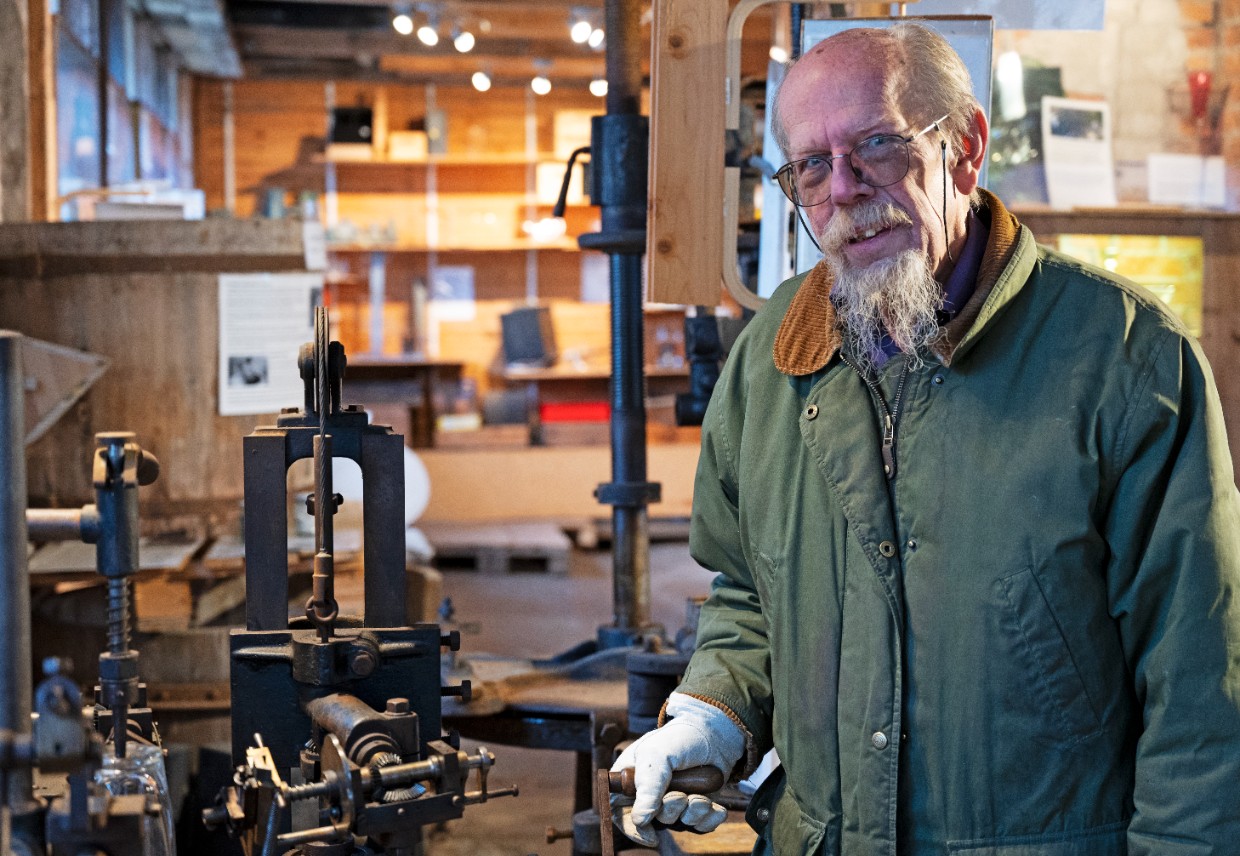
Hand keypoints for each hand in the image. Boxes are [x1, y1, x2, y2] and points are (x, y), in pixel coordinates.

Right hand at [609, 693, 743, 846]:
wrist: (714, 734)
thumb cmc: (679, 738)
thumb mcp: (656, 754)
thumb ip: (647, 786)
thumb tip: (640, 819)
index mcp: (631, 780)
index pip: (621, 813)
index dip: (632, 828)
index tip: (649, 831)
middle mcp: (651, 795)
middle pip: (652, 821)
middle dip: (669, 811)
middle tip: (680, 796)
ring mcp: (675, 803)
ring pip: (679, 824)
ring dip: (691, 812)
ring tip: (700, 796)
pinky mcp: (697, 808)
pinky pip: (701, 825)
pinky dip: (709, 818)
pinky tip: (715, 806)